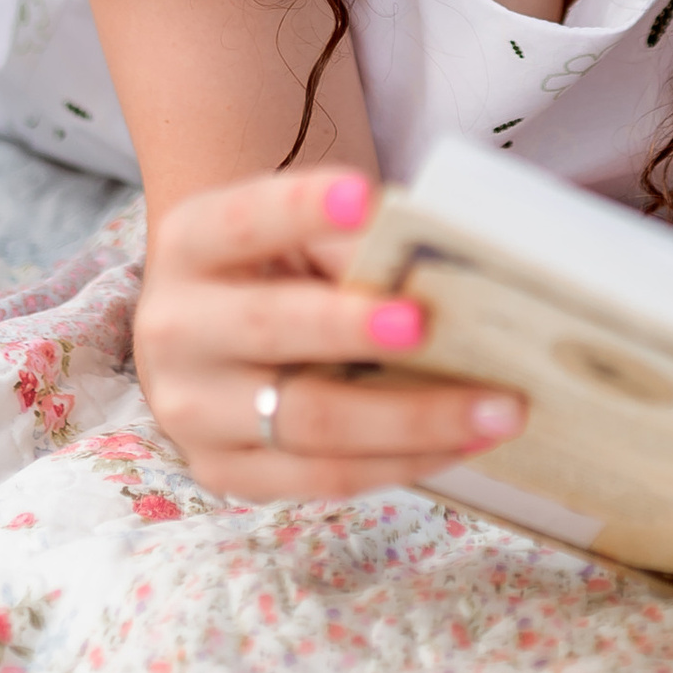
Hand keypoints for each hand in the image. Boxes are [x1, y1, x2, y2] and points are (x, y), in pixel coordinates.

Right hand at [129, 165, 529, 500]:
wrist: (208, 333)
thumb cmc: (276, 269)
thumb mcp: (294, 237)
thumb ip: (351, 246)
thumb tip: (442, 268)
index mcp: (189, 244)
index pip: (244, 218)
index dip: (301, 206)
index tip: (367, 195)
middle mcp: (175, 328)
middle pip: (270, 326)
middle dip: (352, 327)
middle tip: (428, 323)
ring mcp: (192, 411)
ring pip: (310, 419)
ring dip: (413, 417)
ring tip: (498, 406)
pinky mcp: (226, 473)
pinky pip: (325, 477)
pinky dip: (403, 460)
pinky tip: (465, 442)